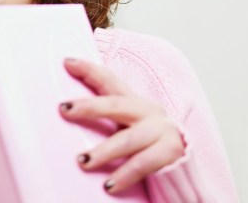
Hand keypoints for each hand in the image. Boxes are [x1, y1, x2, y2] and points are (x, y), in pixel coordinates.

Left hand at [59, 58, 183, 194]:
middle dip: (88, 106)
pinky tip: (109, 185)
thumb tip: (68, 114)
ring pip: (127, 139)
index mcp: (136, 103)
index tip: (67, 62)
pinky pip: (142, 164)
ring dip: (103, 151)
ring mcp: (162, 130)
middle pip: (116, 105)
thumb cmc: (148, 148)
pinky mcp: (171, 151)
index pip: (111, 81)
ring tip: (82, 161)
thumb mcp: (128, 128)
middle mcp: (150, 112)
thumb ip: (108, 120)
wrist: (183, 170)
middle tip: (64, 109)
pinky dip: (124, 175)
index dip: (90, 70)